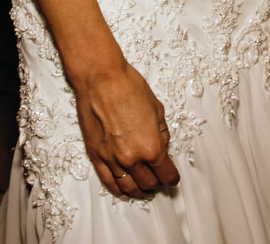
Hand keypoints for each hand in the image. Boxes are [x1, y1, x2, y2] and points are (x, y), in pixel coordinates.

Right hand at [70, 59, 179, 198]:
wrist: (100, 78)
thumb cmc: (128, 87)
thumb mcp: (157, 110)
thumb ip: (162, 134)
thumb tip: (162, 147)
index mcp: (151, 147)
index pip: (166, 175)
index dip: (172, 178)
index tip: (172, 178)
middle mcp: (132, 158)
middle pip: (148, 183)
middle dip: (156, 184)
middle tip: (158, 181)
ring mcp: (112, 159)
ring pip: (129, 187)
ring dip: (139, 191)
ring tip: (143, 190)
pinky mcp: (96, 156)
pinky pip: (108, 181)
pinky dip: (118, 190)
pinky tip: (124, 191)